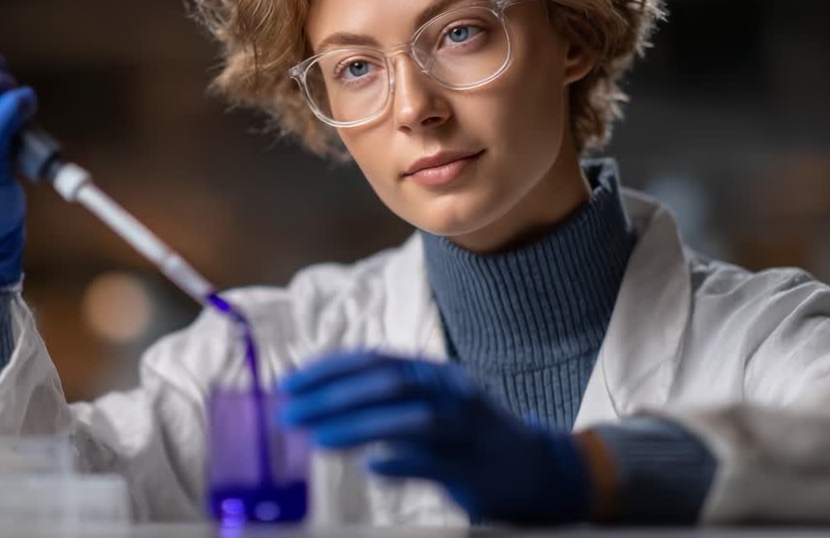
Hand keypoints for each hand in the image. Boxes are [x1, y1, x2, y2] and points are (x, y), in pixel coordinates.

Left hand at [279, 351, 593, 524]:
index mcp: (434, 374)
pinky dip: (403, 463)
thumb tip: (321, 399)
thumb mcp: (431, 406)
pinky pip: (436, 463)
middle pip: (388, 385)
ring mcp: (466, 430)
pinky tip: (372, 468)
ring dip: (359, 428)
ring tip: (317, 438)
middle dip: (334, 396)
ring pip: (410, 421)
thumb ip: (386, 400)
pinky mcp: (476, 469)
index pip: (375, 359)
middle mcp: (450, 392)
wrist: (539, 469)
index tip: (290, 382)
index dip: (329, 369)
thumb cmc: (469, 436)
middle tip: (290, 413)